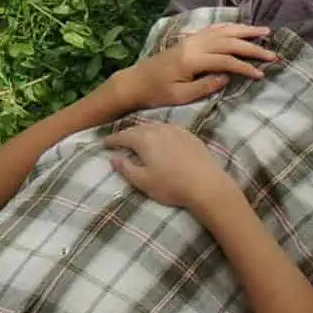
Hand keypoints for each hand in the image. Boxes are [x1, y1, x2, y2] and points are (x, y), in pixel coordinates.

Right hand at [107, 120, 232, 211]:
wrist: (207, 185)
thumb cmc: (171, 186)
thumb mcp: (143, 181)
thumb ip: (125, 168)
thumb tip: (113, 157)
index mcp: (144, 139)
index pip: (122, 136)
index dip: (112, 140)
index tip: (104, 144)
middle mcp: (158, 129)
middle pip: (138, 128)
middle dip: (127, 134)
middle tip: (119, 141)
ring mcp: (176, 130)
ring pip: (154, 126)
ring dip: (143, 131)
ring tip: (138, 139)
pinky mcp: (189, 135)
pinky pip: (168, 129)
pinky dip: (159, 132)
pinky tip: (162, 139)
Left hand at [123, 24, 276, 112]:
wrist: (135, 82)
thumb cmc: (157, 93)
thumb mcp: (181, 96)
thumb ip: (205, 86)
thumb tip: (227, 77)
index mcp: (192, 60)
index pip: (226, 60)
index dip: (245, 66)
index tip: (262, 74)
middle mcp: (193, 45)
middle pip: (229, 41)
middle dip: (252, 46)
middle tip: (273, 53)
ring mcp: (190, 40)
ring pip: (222, 31)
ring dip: (244, 30)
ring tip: (265, 32)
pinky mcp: (188, 40)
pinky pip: (213, 29)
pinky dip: (229, 27)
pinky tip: (240, 28)